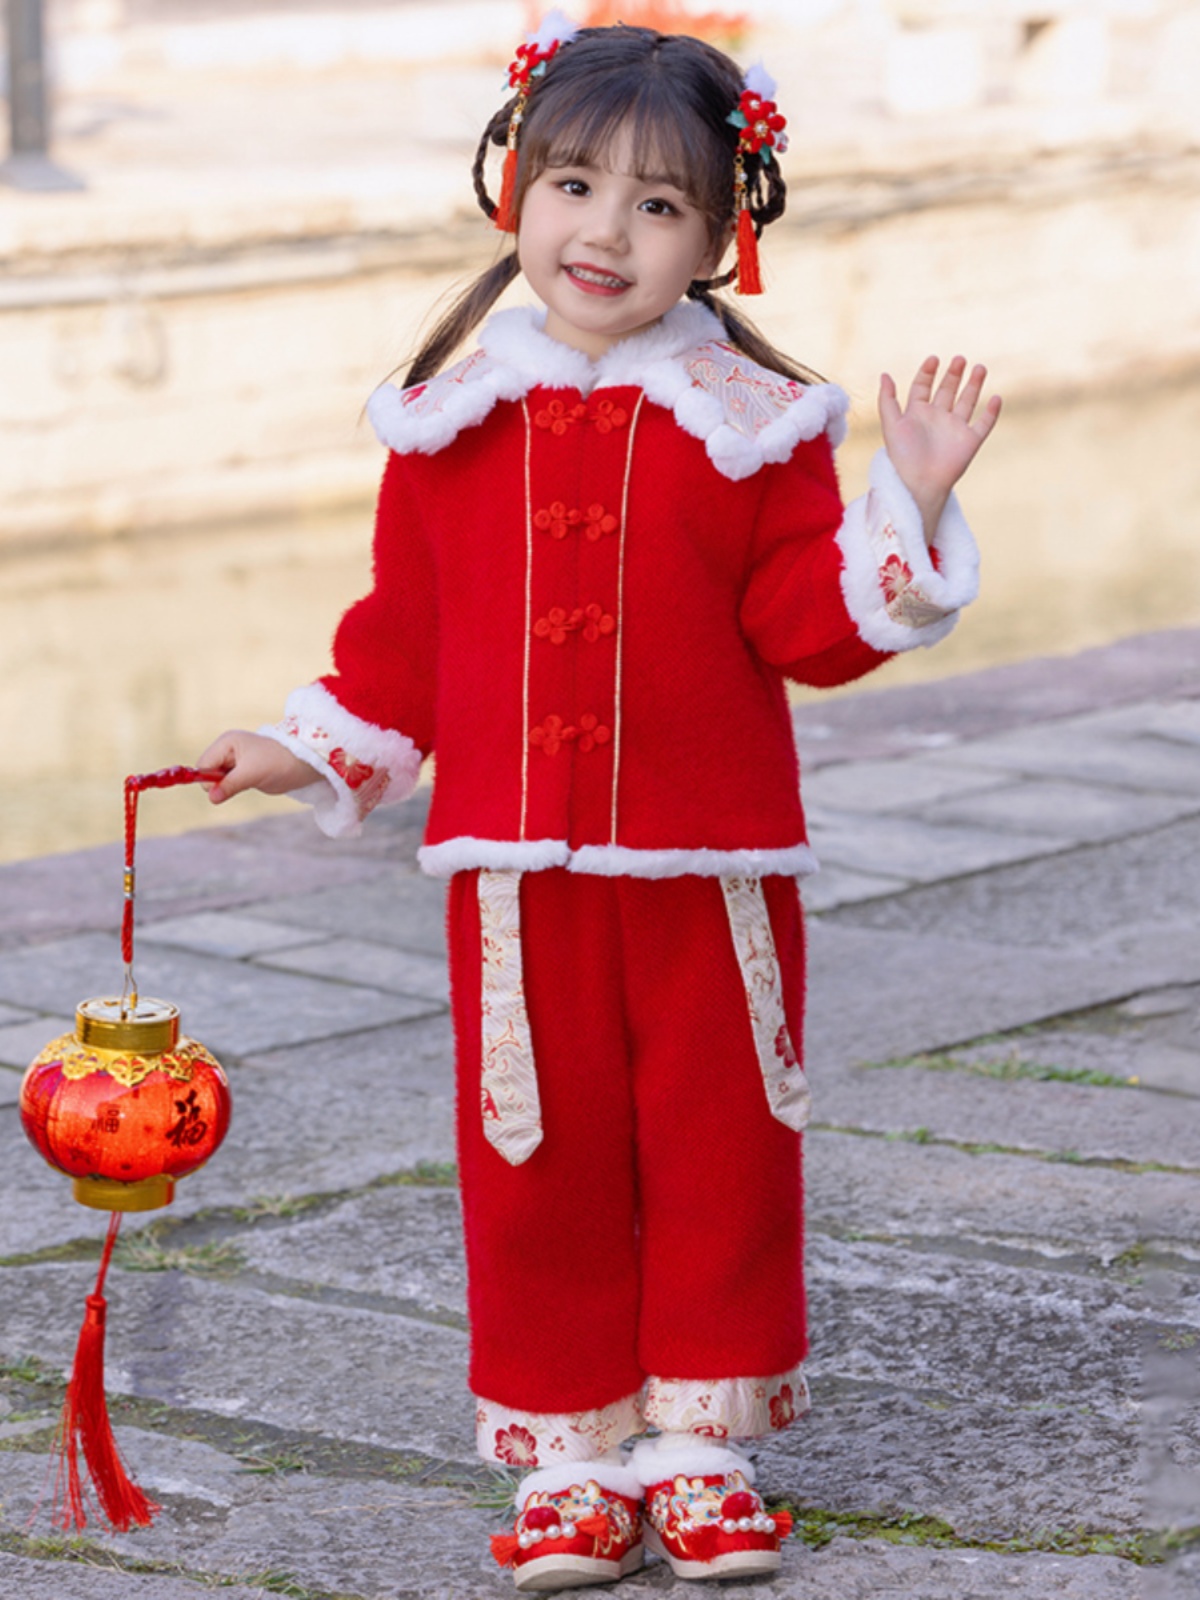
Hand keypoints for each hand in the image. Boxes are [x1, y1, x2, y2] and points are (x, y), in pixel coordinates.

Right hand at [198, 731, 315, 804]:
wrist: (303, 764)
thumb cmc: (278, 763)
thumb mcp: (252, 774)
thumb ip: (229, 785)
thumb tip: (211, 798)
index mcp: (226, 742)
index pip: (203, 764)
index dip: (208, 778)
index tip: (222, 787)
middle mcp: (227, 749)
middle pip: (207, 772)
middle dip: (218, 783)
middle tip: (239, 783)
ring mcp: (234, 761)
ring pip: (216, 780)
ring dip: (227, 786)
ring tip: (248, 782)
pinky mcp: (241, 772)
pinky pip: (227, 783)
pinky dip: (234, 788)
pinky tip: (249, 784)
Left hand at [878, 356, 1000, 540]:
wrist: (919, 484)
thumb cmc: (902, 458)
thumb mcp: (891, 425)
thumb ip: (887, 400)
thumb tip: (884, 374)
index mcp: (916, 414)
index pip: (922, 387)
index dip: (927, 372)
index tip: (933, 359)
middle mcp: (936, 419)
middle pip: (947, 390)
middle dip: (953, 374)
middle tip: (959, 359)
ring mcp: (954, 429)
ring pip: (967, 401)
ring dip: (974, 385)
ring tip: (979, 367)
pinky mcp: (969, 442)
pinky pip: (984, 424)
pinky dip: (992, 412)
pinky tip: (996, 398)